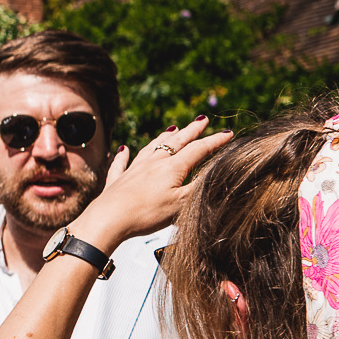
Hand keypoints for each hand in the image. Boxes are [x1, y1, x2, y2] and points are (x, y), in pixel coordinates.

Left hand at [70, 117, 232, 251]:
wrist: (109, 219)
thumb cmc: (146, 213)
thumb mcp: (181, 204)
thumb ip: (199, 186)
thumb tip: (216, 172)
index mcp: (172, 168)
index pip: (198, 150)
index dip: (215, 141)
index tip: (228, 134)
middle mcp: (153, 163)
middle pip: (176, 142)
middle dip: (191, 130)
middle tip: (202, 120)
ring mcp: (134, 170)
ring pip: (151, 147)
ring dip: (163, 137)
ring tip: (172, 129)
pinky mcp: (118, 180)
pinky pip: (121, 164)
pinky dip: (123, 156)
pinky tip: (123, 149)